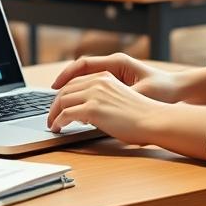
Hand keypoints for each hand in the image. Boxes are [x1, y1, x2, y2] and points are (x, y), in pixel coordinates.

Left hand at [47, 71, 166, 144]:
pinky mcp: (92, 109)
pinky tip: (57, 128)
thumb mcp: (120, 100)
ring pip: (62, 101)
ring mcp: (94, 94)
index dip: (64, 93)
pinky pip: (65, 114)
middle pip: (66, 90)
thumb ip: (103, 101)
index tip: (57, 103)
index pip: (76, 81)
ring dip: (54, 113)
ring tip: (52, 124)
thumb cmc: (142, 116)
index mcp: (106, 77)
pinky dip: (57, 122)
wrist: (154, 120)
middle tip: (51, 116)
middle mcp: (98, 82)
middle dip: (55, 104)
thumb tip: (85, 114)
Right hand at [51, 53, 205, 104]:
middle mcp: (114, 66)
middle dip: (64, 86)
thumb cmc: (164, 90)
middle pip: (80, 73)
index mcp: (117, 63)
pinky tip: (78, 109)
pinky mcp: (118, 84)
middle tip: (52, 102)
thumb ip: (122, 98)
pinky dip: (83, 97)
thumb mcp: (142, 94)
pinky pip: (94, 88)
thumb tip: (103, 106)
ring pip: (86, 81)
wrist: (179, 90)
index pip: (83, 64)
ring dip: (72, 92)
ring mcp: (115, 75)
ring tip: (59, 107)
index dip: (66, 75)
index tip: (53, 87)